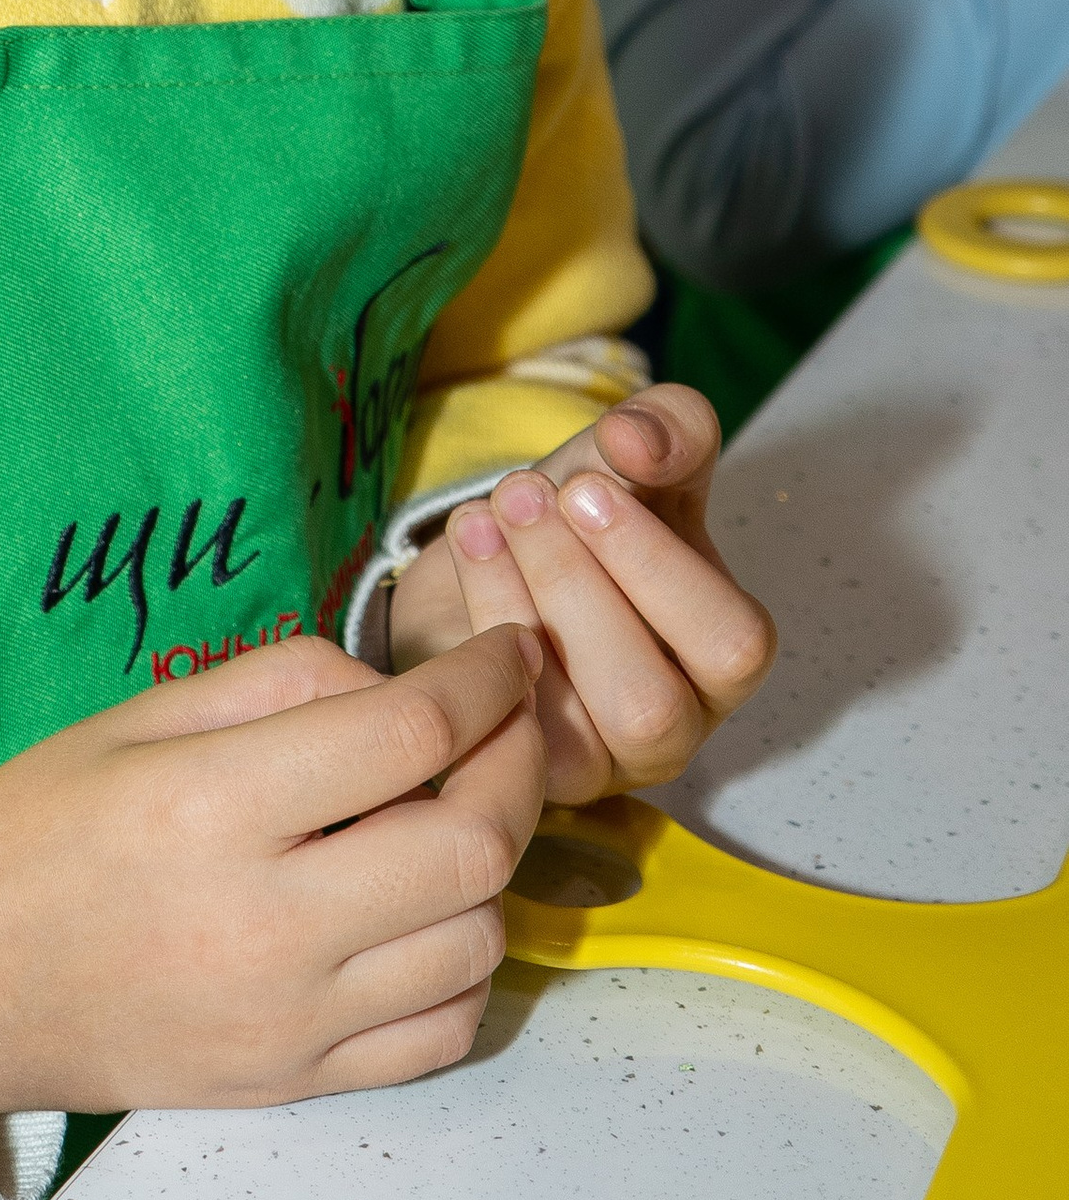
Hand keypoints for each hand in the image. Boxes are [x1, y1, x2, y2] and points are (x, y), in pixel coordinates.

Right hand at [0, 624, 546, 1121]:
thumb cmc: (41, 826)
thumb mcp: (138, 717)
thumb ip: (280, 683)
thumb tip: (400, 692)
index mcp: (213, 806)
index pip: (407, 732)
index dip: (485, 680)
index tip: (510, 650)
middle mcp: (266, 920)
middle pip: (471, 843)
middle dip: (518, 764)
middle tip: (511, 723)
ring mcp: (290, 1017)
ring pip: (477, 942)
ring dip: (494, 867)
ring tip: (458, 813)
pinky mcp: (297, 1080)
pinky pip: (442, 1031)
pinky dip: (465, 965)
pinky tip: (430, 912)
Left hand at [386, 388, 775, 801]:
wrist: (493, 559)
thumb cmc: (582, 518)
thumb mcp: (633, 458)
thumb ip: (665, 429)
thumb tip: (638, 439)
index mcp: (724, 654)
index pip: (732, 644)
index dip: (656, 567)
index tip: (585, 487)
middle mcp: (676, 724)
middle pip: (649, 699)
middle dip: (575, 586)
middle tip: (522, 493)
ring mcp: (600, 761)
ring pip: (578, 724)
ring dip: (521, 602)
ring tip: (486, 516)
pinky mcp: (527, 769)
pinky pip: (509, 729)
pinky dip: (480, 626)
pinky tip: (467, 547)